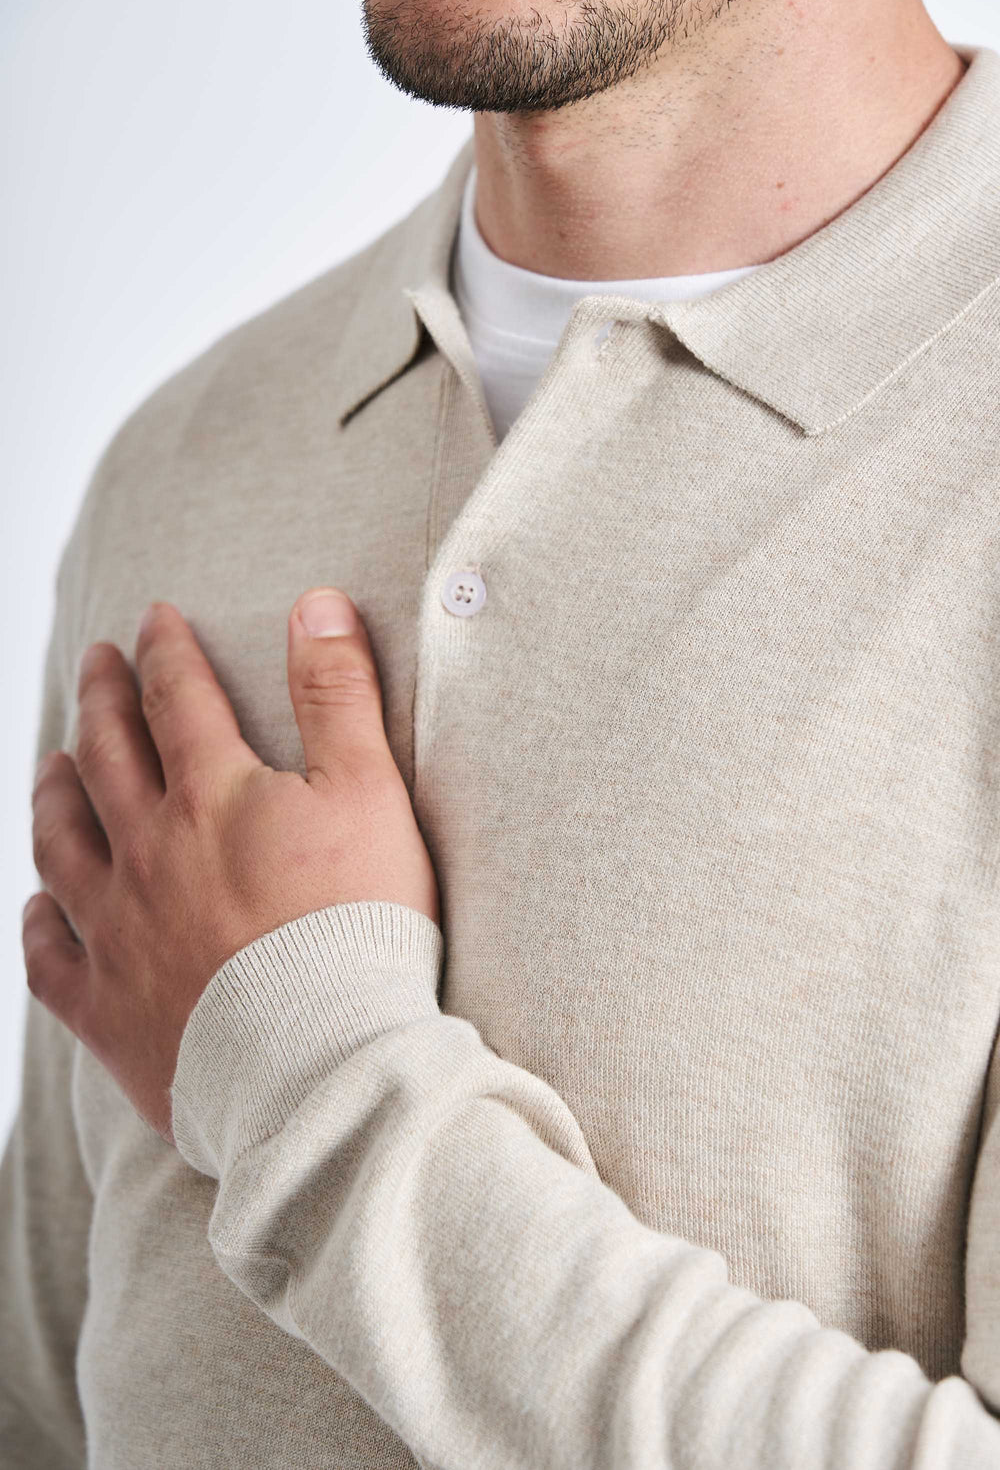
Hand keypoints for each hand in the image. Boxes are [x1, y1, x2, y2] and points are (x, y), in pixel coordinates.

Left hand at [22, 588, 439, 1146]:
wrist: (323, 1065)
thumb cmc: (359, 928)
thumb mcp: (369, 792)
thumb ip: (338, 693)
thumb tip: (315, 602)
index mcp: (211, 798)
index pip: (179, 700)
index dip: (167, 652)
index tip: (154, 620)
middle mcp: (148, 854)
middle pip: (107, 758)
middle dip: (100, 701)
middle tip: (94, 665)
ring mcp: (117, 933)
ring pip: (63, 846)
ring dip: (55, 795)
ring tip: (52, 764)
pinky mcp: (107, 1011)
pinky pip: (50, 959)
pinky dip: (40, 924)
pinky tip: (38, 907)